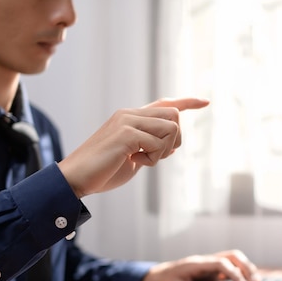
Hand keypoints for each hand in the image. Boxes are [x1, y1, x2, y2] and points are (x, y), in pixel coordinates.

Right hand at [58, 97, 208, 197]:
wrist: (76, 178)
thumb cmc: (104, 170)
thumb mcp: (133, 155)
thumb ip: (150, 145)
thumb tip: (172, 145)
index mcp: (131, 117)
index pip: (164, 104)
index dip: (187, 102)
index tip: (205, 102)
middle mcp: (130, 113)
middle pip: (174, 117)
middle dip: (174, 142)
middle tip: (154, 157)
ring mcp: (127, 121)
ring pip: (171, 128)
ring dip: (163, 151)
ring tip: (141, 159)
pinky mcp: (126, 133)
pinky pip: (159, 143)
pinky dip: (153, 158)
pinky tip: (134, 161)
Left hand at [141, 250, 261, 280]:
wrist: (156, 278)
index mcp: (198, 263)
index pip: (222, 263)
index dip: (235, 274)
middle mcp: (206, 261)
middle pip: (232, 256)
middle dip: (246, 267)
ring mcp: (209, 265)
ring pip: (233, 260)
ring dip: (246, 268)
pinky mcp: (211, 272)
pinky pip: (229, 268)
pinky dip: (240, 273)